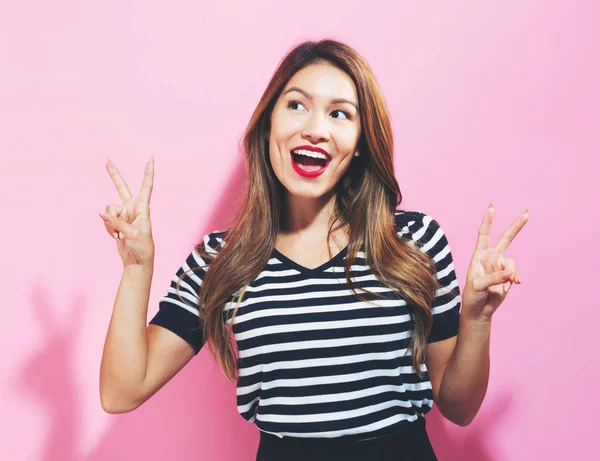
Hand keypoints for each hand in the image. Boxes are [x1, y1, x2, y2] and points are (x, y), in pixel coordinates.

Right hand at [98, 158, 155, 267]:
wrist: (136, 261)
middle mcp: (133, 208)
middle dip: (113, 174)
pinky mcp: (115, 222)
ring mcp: (123, 214)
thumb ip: (116, 223)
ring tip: (119, 234)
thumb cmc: (142, 247)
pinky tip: (117, 237)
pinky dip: (108, 228)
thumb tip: (101, 213)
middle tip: (106, 159)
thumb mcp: (132, 234)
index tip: (151, 158)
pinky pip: (106, 220)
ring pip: (108, 209)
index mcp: (143, 208)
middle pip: (121, 187)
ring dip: (109, 221)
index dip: (148, 173)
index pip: (146, 187)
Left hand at [461, 204, 528, 321]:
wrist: (479, 310)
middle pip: (505, 238)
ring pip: (511, 262)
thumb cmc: (472, 296)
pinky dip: (515, 278)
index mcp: (479, 256)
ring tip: (502, 283)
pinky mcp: (508, 276)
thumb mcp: (477, 286)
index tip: (492, 207)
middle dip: (516, 226)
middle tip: (527, 213)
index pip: (483, 234)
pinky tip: (513, 284)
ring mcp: (500, 267)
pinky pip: (515, 273)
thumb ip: (493, 278)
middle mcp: (491, 258)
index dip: (488, 221)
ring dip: (509, 272)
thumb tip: (509, 273)